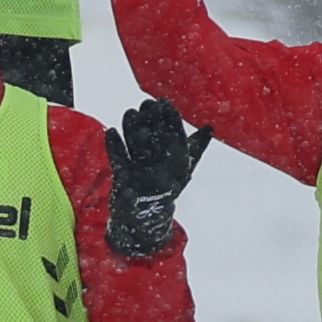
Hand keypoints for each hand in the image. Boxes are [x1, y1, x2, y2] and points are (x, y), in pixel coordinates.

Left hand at [105, 98, 202, 261]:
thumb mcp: (184, 170)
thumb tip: (210, 128)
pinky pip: (119, 161)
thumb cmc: (167, 188)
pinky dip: (114, 146)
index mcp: (179, 167)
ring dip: (133, 129)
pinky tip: (111, 131)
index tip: (164, 102)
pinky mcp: (124, 182)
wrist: (147, 219)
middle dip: (152, 119)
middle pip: (156, 139)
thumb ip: (195, 149)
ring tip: (130, 113)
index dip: (170, 118)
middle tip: (147, 104)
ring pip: (137, 147)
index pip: (176, 137)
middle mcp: (163, 172)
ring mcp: (142, 178)